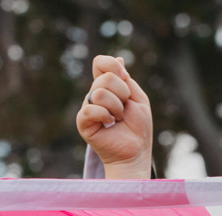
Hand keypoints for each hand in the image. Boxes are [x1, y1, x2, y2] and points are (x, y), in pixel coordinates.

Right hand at [76, 55, 153, 176]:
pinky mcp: (83, 122)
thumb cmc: (138, 128)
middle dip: (122, 93)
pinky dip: (105, 116)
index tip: (125, 78)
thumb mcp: (138, 99)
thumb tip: (118, 59)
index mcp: (108, 86)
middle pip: (105, 78)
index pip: (100, 62)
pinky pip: (90, 109)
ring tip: (118, 118)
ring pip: (99, 93)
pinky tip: (109, 124)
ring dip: (116, 107)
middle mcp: (95, 94)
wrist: (135, 151)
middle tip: (125, 109)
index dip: (112, 65)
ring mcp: (88, 107)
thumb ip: (127, 80)